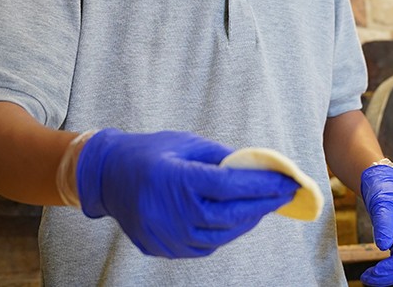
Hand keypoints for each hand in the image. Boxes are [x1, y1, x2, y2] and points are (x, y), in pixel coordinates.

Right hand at [76, 128, 297, 257]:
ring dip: (247, 221)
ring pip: (221, 235)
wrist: (105, 176)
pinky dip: (225, 233)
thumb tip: (258, 168)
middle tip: (286, 194)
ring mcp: (166, 235)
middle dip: (264, 204)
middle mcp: (172, 212)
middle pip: (230, 214)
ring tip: (265, 207)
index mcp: (177, 180)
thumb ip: (222, 157)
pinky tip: (238, 219)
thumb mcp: (186, 144)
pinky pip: (204, 246)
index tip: (287, 180)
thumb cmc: (149, 153)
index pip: (230, 186)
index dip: (262, 185)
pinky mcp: (163, 248)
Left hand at [360, 164, 392, 285]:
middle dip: (390, 275)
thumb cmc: (385, 192)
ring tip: (367, 278)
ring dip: (388, 276)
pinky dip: (387, 272)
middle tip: (367, 278)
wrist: (385, 186)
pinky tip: (373, 274)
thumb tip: (382, 247)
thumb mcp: (382, 204)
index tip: (377, 270)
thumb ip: (383, 224)